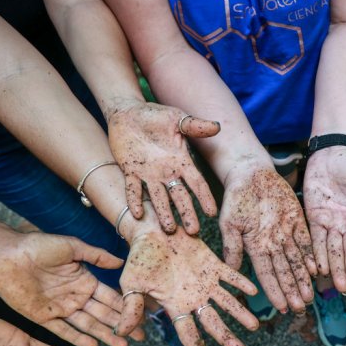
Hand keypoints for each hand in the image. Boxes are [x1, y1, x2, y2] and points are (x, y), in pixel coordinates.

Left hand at [0, 232, 130, 345]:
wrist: (6, 254)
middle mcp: (75, 296)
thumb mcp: (72, 247)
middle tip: (140, 338)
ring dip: (105, 335)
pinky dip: (78, 339)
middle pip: (103, 315)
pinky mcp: (43, 317)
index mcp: (84, 280)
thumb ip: (97, 256)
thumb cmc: (37, 246)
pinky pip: (63, 331)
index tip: (143, 317)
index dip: (126, 307)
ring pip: (87, 326)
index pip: (110, 297)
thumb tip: (122, 262)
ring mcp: (60, 308)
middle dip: (121, 326)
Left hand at [108, 101, 219, 233]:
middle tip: (193, 232)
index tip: (212, 212)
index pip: (196, 183)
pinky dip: (136, 200)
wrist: (128, 113)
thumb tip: (217, 126)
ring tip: (169, 230)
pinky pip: (133, 189)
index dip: (204, 197)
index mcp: (181, 162)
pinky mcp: (130, 172)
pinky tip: (139, 214)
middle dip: (186, 213)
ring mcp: (148, 174)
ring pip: (158, 198)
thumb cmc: (155, 116)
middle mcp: (167, 172)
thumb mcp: (177, 119)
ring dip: (164, 213)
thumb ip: (195, 125)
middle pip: (179, 197)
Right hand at [117, 225, 258, 345]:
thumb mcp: (132, 283)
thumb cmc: (139, 257)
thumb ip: (131, 306)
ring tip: (255, 326)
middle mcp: (193, 296)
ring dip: (241, 314)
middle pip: (212, 321)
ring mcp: (205, 281)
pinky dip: (241, 282)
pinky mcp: (213, 263)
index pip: (188, 331)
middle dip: (226, 336)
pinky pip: (230, 275)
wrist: (151, 230)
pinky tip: (254, 291)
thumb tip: (121, 333)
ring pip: (226, 301)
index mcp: (175, 304)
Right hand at [220, 165, 316, 313]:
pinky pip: (306, 241)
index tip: (282, 308)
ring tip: (310, 297)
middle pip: (285, 272)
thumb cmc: (235, 198)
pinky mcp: (297, 220)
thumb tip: (229, 270)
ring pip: (297, 261)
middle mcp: (272, 244)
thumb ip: (232, 246)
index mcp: (255, 247)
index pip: (267, 274)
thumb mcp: (229, 222)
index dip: (275, 291)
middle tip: (301, 308)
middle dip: (292, 290)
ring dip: (303, 279)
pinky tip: (317, 270)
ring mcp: (286, 233)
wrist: (250, 174)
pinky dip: (311, 255)